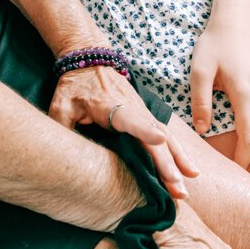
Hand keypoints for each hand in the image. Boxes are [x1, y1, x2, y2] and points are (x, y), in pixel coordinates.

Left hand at [49, 66, 198, 198]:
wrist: (90, 58)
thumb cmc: (74, 84)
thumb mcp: (61, 104)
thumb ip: (62, 127)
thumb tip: (62, 156)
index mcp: (110, 105)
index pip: (129, 118)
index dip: (144, 130)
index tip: (160, 140)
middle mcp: (133, 109)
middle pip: (154, 136)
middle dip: (167, 164)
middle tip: (178, 189)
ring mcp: (143, 112)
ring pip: (165, 138)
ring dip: (177, 162)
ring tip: (187, 185)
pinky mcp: (146, 116)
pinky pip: (166, 137)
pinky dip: (178, 154)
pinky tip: (188, 170)